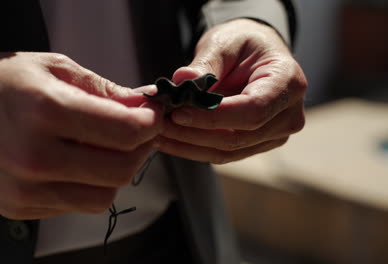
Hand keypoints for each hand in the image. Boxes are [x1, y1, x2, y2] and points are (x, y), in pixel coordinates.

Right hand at [0, 52, 163, 218]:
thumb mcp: (51, 68)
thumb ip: (102, 90)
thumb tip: (142, 106)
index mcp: (44, 111)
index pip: (124, 132)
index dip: (149, 124)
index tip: (151, 116)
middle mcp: (34, 157)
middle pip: (119, 170)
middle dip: (140, 149)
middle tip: (137, 132)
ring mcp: (24, 188)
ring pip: (103, 195)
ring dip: (117, 171)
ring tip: (108, 147)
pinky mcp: (19, 207)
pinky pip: (75, 205)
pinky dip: (89, 185)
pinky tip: (79, 162)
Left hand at [157, 19, 306, 163]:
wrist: (256, 55)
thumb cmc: (243, 44)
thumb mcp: (224, 42)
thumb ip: (205, 63)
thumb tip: (181, 81)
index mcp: (288, 83)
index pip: (252, 111)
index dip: (213, 117)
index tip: (178, 113)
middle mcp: (289, 115)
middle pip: (238, 136)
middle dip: (193, 133)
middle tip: (158, 123)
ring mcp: (275, 134)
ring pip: (227, 151)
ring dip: (188, 145)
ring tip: (158, 132)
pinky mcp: (258, 144)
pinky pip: (224, 153)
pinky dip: (194, 148)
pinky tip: (170, 139)